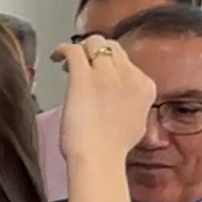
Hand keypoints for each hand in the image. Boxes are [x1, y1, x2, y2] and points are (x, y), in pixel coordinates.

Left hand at [57, 36, 156, 165]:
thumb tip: (124, 102)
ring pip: (95, 44)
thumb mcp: (138, 124)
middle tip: (83, 65)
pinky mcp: (84, 77)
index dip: (111, 65)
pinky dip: (63, 49)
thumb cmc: (112, 149)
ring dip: (81, 49)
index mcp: (145, 87)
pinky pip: (74, 50)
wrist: (99, 157)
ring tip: (68, 62)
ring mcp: (106, 74)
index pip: (128, 63)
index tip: (99, 74)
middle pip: (113, 48)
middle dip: (97, 53)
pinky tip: (56, 56)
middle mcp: (129, 75)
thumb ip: (134, 107)